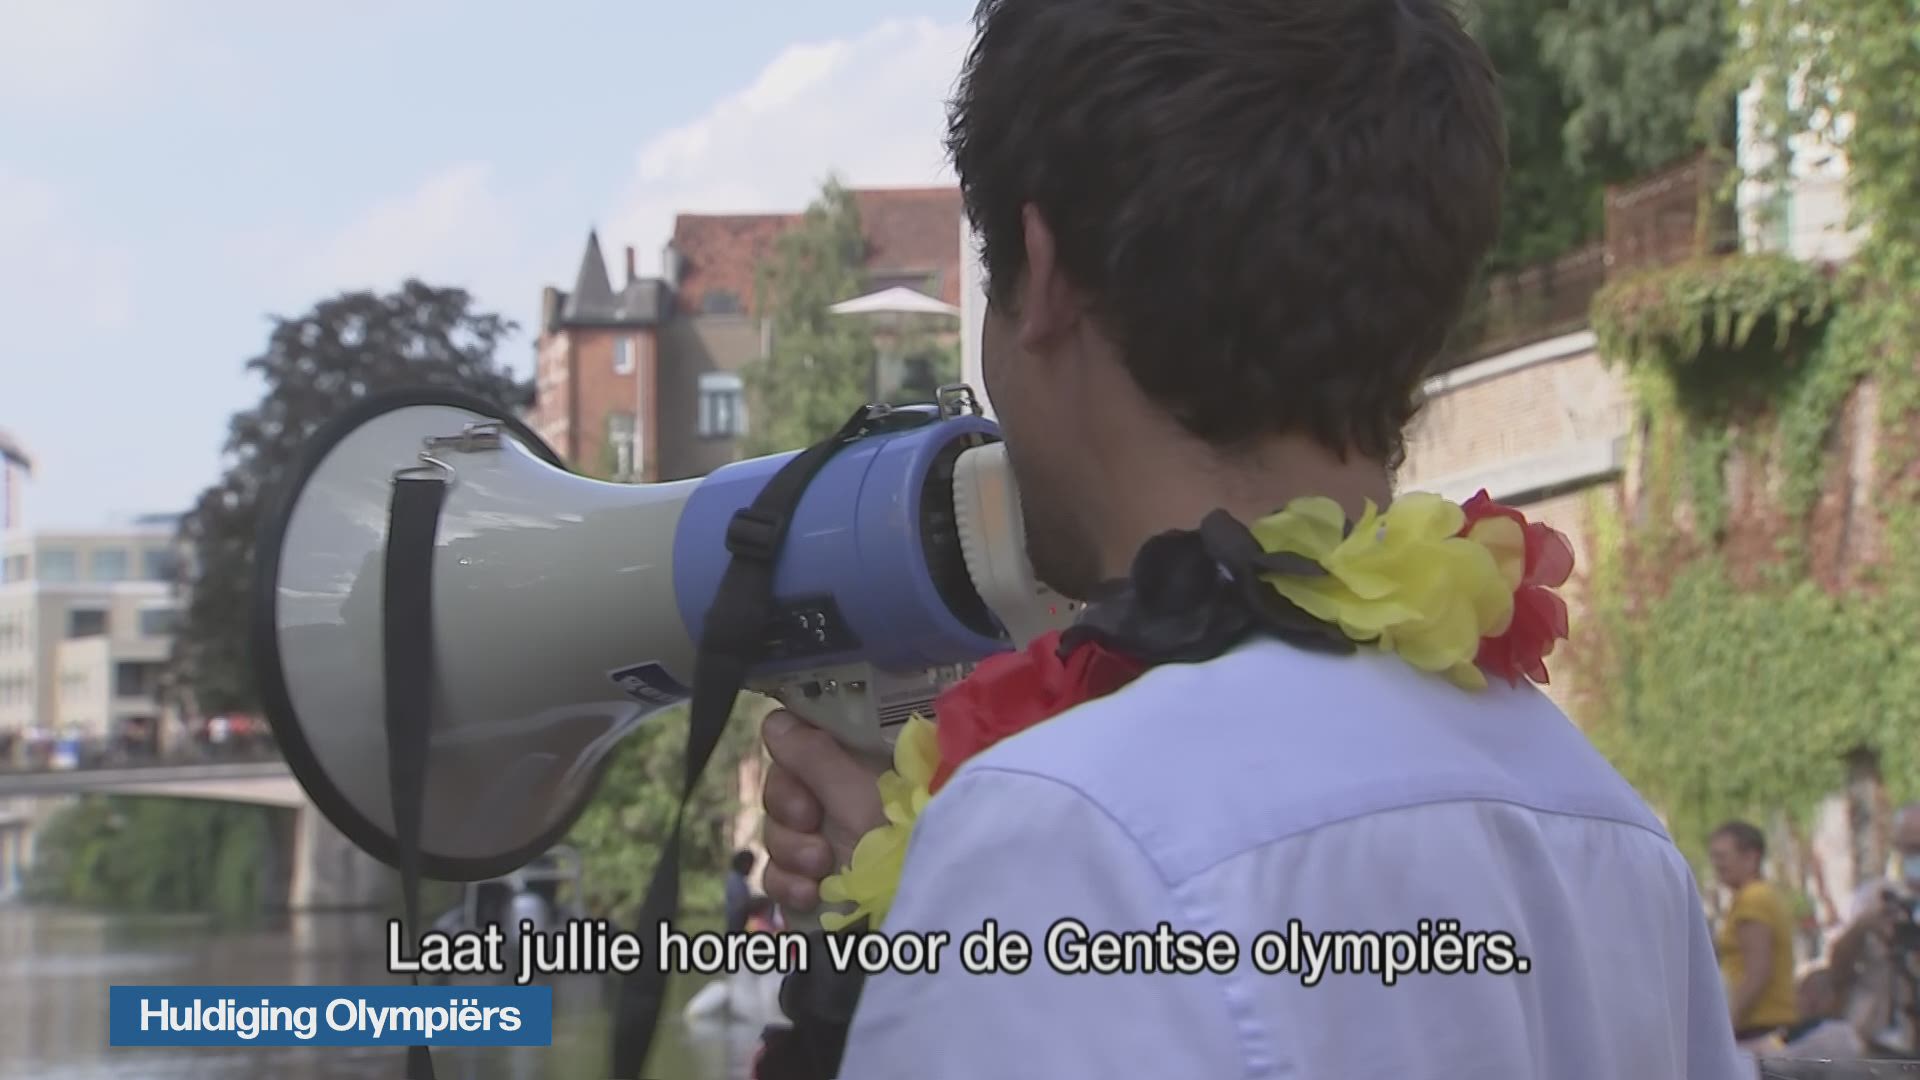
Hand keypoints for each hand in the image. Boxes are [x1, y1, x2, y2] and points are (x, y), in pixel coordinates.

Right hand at [759, 709, 887, 911]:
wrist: (913, 908)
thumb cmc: (898, 842)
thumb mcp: (858, 796)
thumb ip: (816, 756)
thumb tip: (778, 721)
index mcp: (858, 764)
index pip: (803, 739)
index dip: (791, 753)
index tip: (798, 770)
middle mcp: (840, 797)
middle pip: (781, 785)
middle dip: (789, 808)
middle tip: (809, 820)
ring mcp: (826, 839)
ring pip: (776, 830)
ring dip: (790, 849)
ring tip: (820, 865)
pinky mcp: (814, 879)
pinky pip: (776, 872)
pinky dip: (787, 883)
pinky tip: (808, 893)